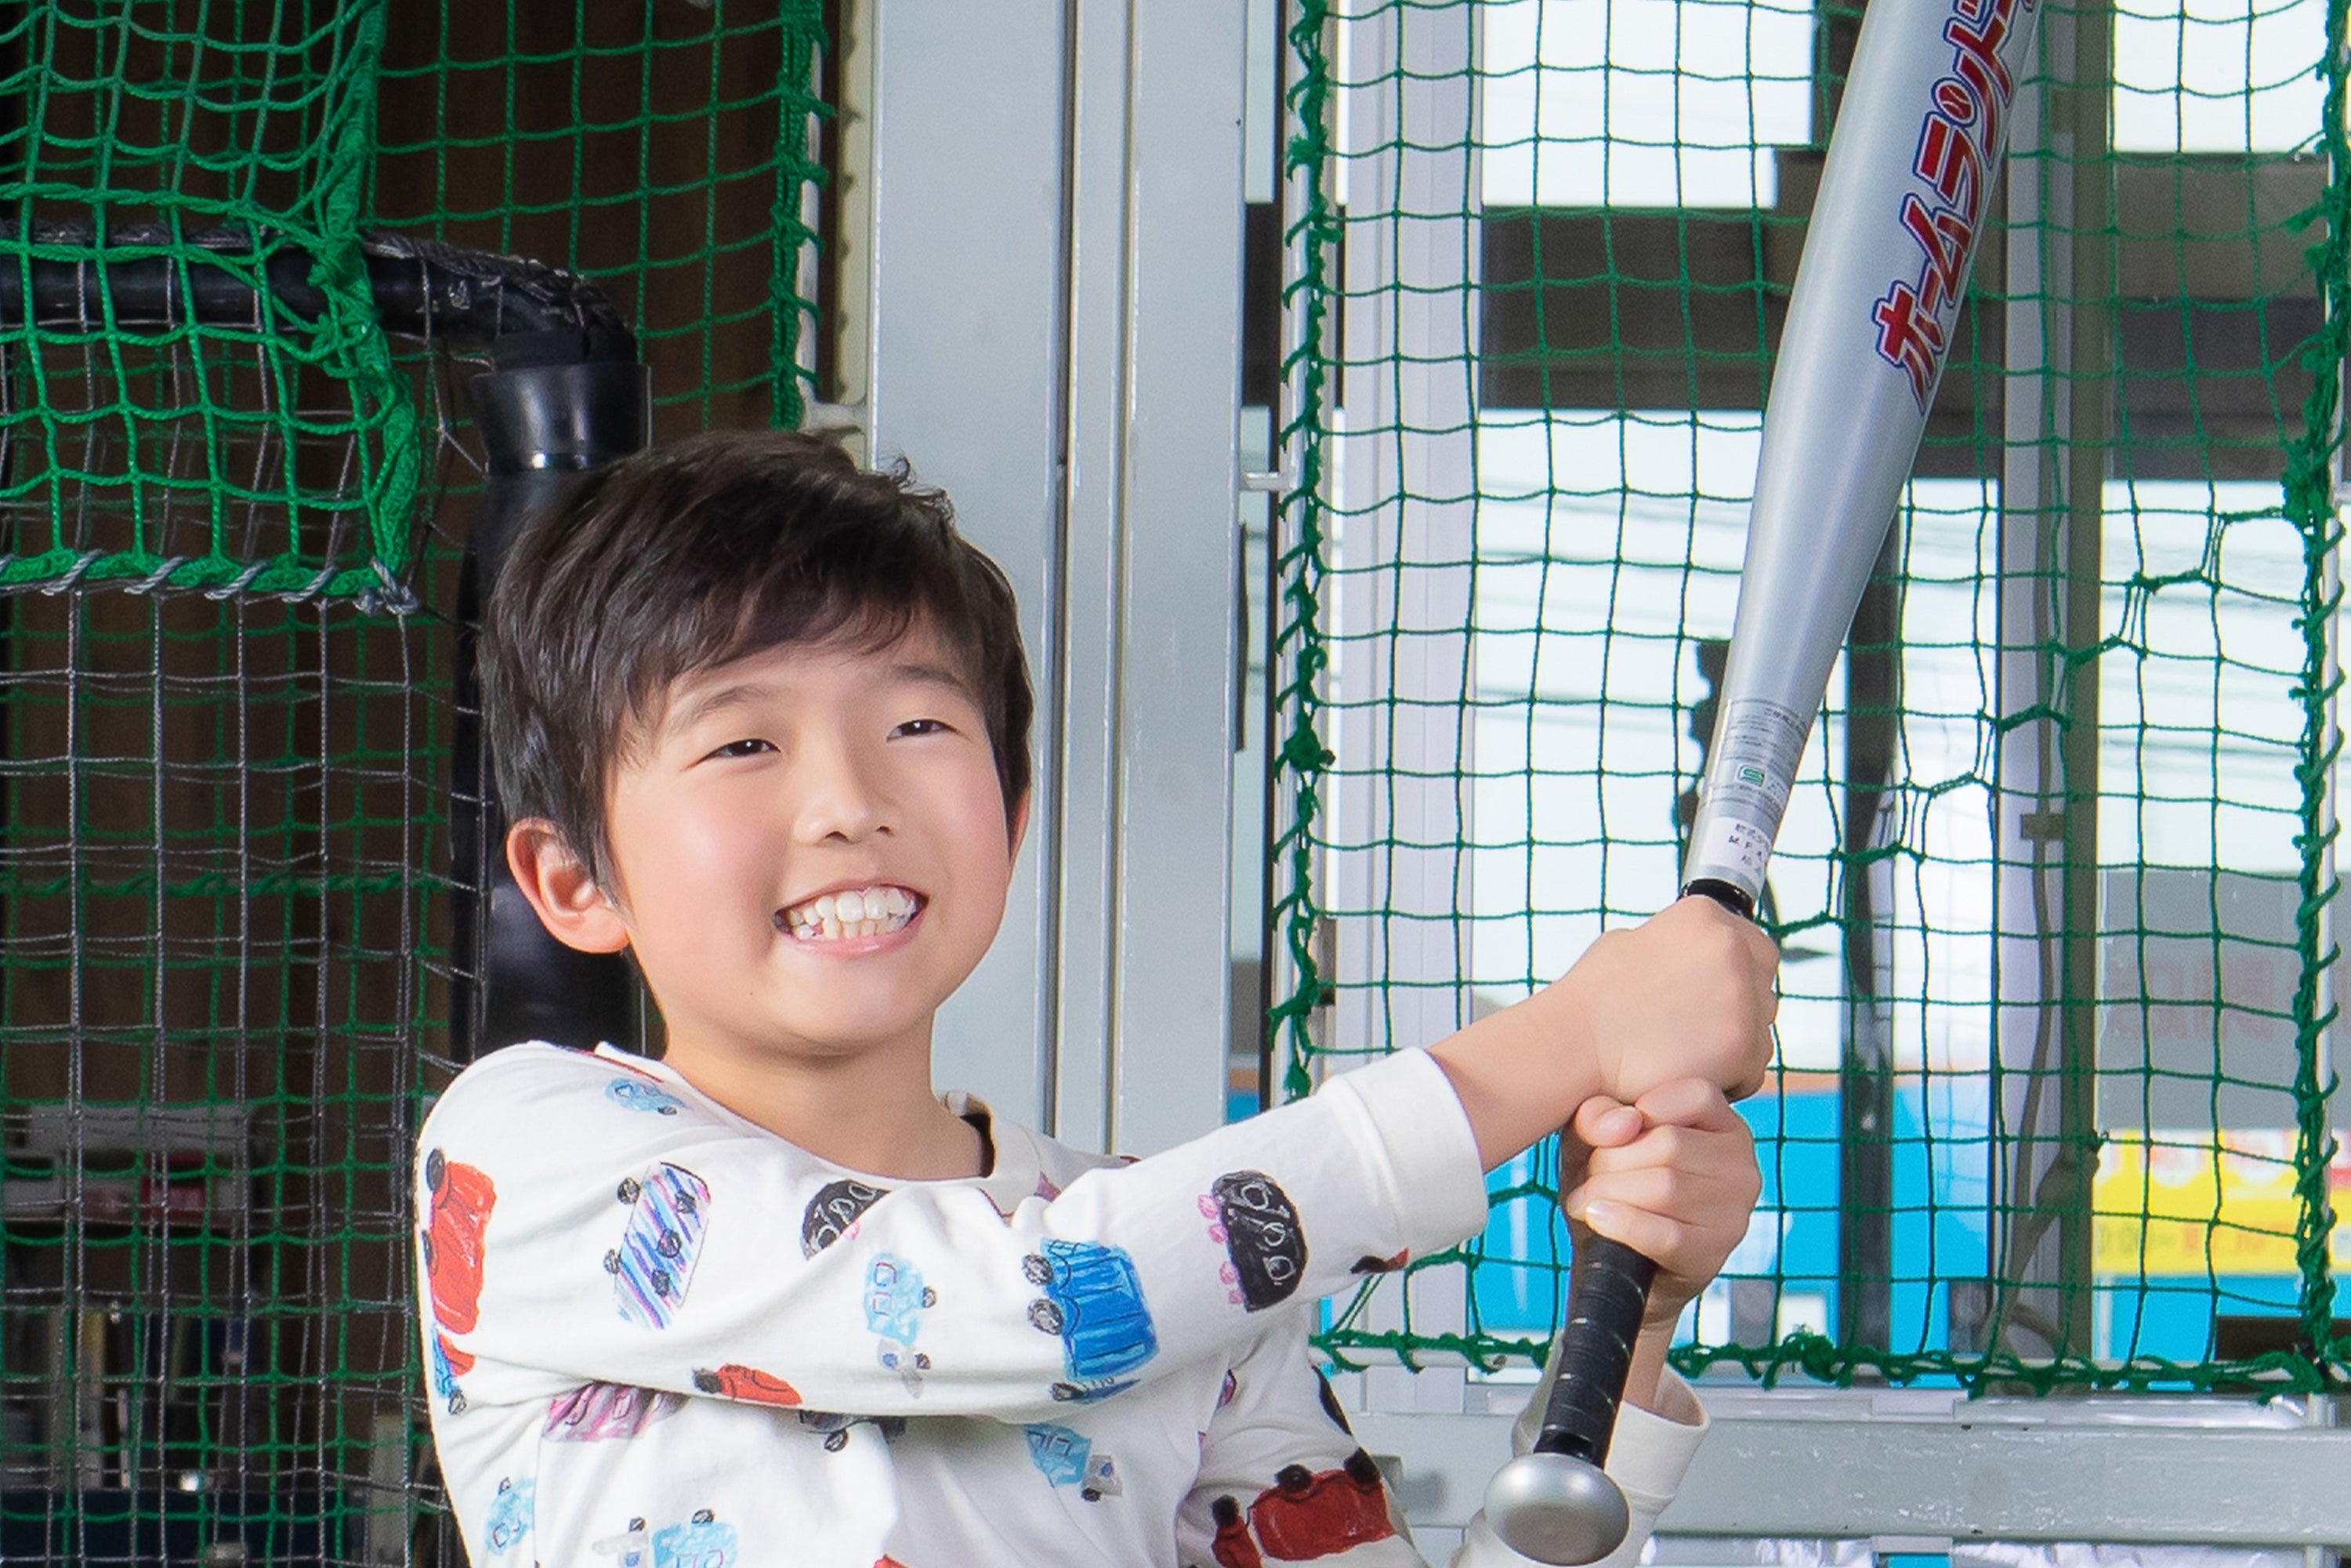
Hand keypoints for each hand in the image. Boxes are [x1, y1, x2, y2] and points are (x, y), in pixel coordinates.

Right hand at [1556, 894, 1777, 1105]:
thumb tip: (1692, 954)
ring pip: (1761, 1027)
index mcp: (1702, 915)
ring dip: (1735, 1045)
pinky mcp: (1742, 1042)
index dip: (1736, 974)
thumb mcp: (1629, 944)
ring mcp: (1739, 993)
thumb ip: (1673, 944)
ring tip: (1683, 1053)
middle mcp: (1729, 945)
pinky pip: (1753, 1067)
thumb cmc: (1592, 1000)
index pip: (1751, 943)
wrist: (1576, 1046)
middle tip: (1698, 1030)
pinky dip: (1728, 1078)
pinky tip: (1687, 1073)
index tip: (1712, 996)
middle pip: (1762, 983)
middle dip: (1740, 1007)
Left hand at [1559, 1078, 1760, 1334]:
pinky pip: (1665, 1233)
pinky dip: (1623, 1224)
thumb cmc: (1611, 1183)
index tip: (1609, 1136)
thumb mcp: (1594, 1139)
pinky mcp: (1713, 1254)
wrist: (1612, 1260)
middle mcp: (1741, 1165)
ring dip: (1610, 1192)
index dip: (1642, 1111)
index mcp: (1723, 1124)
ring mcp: (1734, 1213)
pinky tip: (1597, 1217)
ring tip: (1585, 1201)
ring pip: (1666, 1187)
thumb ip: (1599, 1115)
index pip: (1696, 1096)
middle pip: (1671, 1143)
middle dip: (1612, 1159)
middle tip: (1586, 1178)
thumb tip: (1625, 1122)